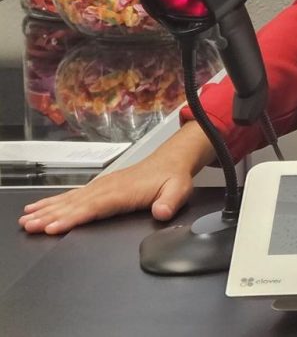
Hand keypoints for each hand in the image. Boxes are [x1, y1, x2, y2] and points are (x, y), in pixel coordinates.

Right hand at [17, 121, 214, 234]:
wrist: (172, 160)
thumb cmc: (173, 178)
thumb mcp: (179, 189)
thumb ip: (170, 202)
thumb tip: (161, 212)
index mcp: (123, 192)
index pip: (94, 207)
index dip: (73, 217)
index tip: (53, 226)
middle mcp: (107, 188)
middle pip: (75, 204)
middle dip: (50, 215)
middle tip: (28, 226)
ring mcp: (101, 186)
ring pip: (70, 200)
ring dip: (47, 209)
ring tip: (26, 220)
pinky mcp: (99, 187)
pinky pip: (73, 196)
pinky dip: (54, 202)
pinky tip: (39, 208)